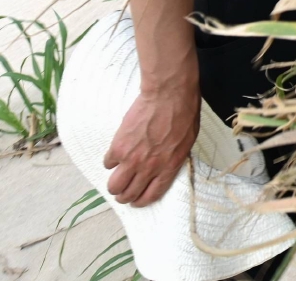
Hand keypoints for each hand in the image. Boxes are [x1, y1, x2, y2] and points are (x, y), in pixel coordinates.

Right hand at [102, 85, 198, 205]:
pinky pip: (108, 162)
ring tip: (116, 178)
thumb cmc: (184, 113)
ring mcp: (132, 158)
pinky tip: (115, 154)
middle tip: (122, 191)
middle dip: (124, 196)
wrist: (169, 95)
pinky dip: (110, 161)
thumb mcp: (187, 142)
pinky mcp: (119, 146)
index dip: (140, 201)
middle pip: (129, 194)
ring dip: (114, 184)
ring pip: (114, 185)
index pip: (150, 195)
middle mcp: (149, 168)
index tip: (136, 201)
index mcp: (168, 168)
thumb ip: (173, 159)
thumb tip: (165, 166)